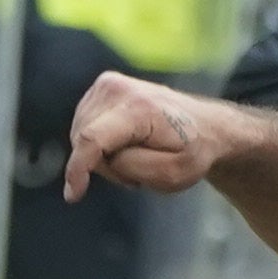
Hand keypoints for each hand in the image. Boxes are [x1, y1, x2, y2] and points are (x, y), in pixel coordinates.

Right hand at [59, 72, 221, 200]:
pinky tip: (125, 144)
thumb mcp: (175, 174)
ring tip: (136, 157)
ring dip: (103, 155)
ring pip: (81, 135)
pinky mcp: (102, 86)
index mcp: (139, 108)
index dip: (78, 168)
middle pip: (85, 141)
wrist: (204, 126)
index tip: (73, 195)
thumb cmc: (192, 152)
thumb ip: (135, 168)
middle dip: (105, 165)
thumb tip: (104, 158)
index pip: (92, 138)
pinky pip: (84, 126)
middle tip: (137, 173)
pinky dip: (101, 142)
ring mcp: (107, 84)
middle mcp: (118, 89)